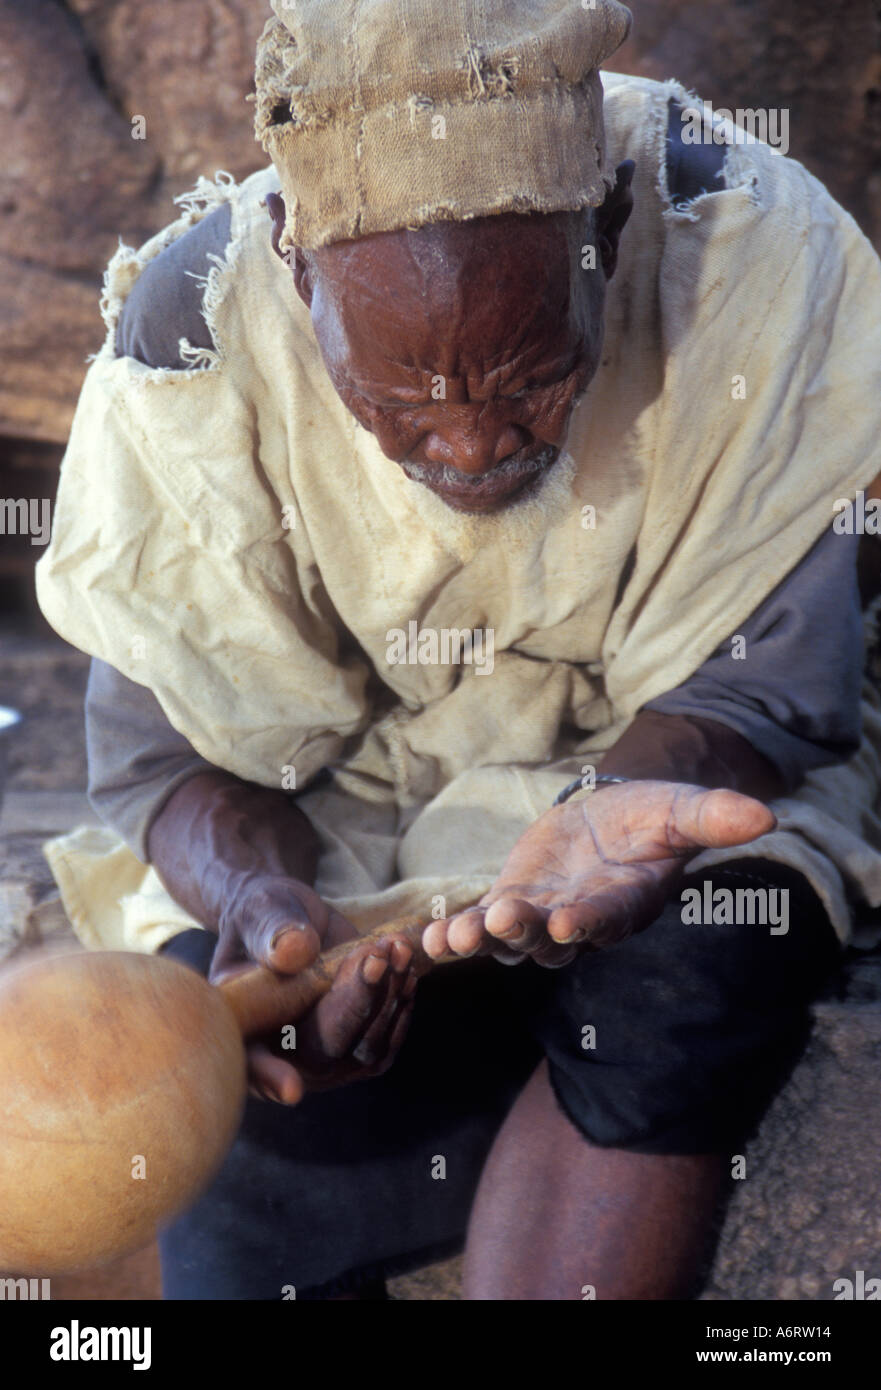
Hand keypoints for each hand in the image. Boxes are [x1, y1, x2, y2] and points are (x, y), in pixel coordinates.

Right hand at [209, 872, 416, 1101]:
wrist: (292, 917)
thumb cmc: (263, 915)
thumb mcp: (259, 911)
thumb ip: (271, 930)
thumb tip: (295, 951)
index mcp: (241, 1026)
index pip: (249, 1063)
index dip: (268, 1077)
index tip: (291, 1089)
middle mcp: (279, 1053)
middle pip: (323, 1052)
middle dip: (355, 1004)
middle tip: (375, 958)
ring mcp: (320, 1055)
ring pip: (364, 1049)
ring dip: (388, 999)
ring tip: (396, 948)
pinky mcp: (354, 1044)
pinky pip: (385, 1041)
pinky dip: (401, 1004)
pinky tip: (405, 964)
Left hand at [422, 781, 775, 967]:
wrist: (614, 817)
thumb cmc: (652, 818)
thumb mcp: (682, 809)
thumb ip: (714, 817)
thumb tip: (765, 814)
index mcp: (622, 904)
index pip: (605, 918)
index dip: (587, 922)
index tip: (569, 921)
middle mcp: (579, 921)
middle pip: (550, 938)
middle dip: (525, 933)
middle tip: (502, 922)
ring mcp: (539, 917)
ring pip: (508, 941)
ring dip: (480, 940)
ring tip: (452, 936)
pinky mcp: (507, 903)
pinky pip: (478, 925)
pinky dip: (454, 934)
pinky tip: (427, 938)